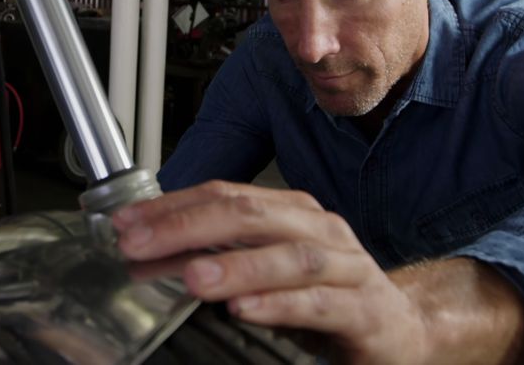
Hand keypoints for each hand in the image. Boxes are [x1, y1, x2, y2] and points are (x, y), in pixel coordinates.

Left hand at [111, 181, 430, 363]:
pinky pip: (319, 303)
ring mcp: (346, 268)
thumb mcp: (265, 268)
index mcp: (292, 211)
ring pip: (289, 257)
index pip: (225, 194)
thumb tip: (150, 250)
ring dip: (236, 265)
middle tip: (141, 244)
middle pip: (251, 214)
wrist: (398, 329)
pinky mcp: (364, 311)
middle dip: (189, 226)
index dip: (172, 207)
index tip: (125, 224)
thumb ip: (217, 255)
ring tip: (193, 277)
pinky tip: (244, 309)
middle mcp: (319, 229)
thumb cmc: (325, 295)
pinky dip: (278, 304)